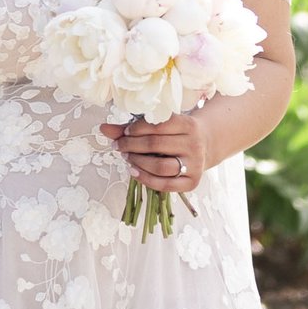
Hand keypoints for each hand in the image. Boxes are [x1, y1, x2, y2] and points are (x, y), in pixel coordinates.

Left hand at [100, 107, 215, 199]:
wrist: (205, 145)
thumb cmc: (175, 133)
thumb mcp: (160, 126)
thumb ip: (132, 128)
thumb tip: (102, 128)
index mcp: (188, 124)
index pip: (157, 124)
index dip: (136, 129)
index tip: (124, 132)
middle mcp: (194, 144)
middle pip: (156, 145)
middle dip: (132, 145)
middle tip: (118, 146)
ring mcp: (195, 164)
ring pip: (160, 166)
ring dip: (138, 162)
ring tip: (127, 158)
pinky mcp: (192, 182)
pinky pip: (165, 185)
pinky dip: (146, 179)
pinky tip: (134, 172)